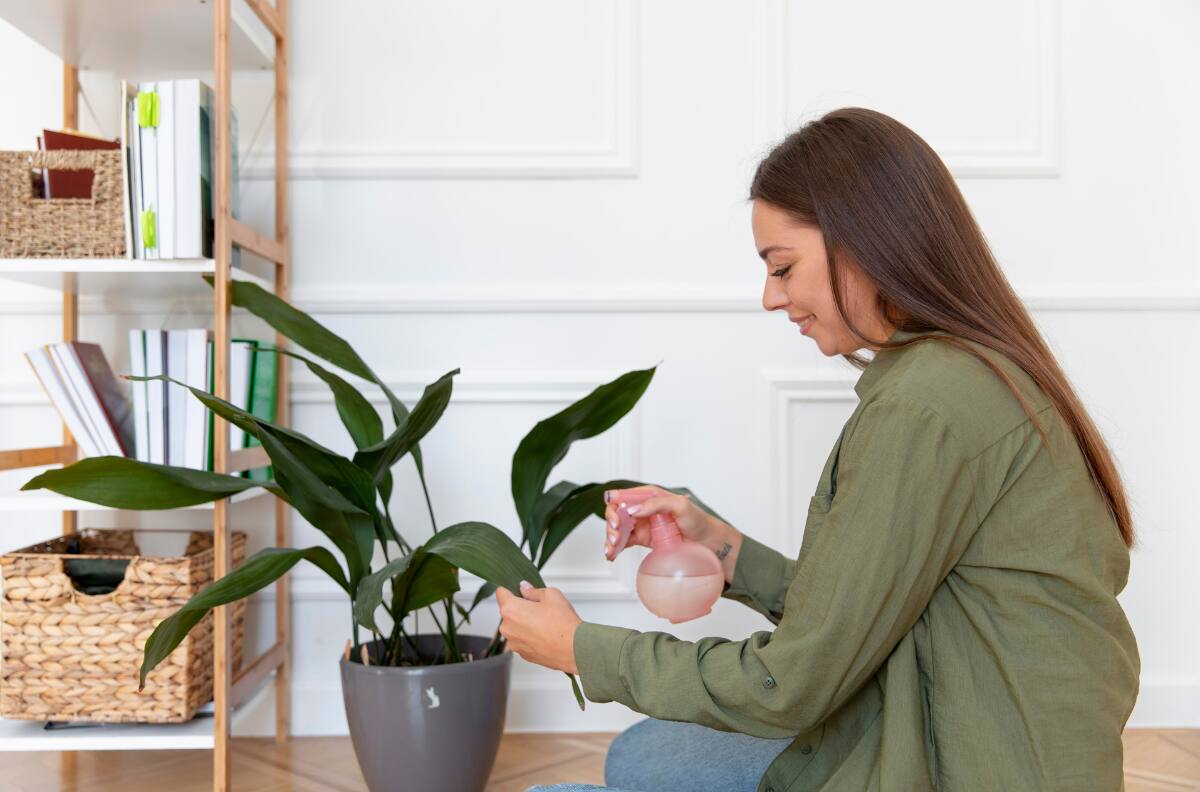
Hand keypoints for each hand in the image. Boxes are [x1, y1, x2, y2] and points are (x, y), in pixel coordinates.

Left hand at [496, 581, 581, 673]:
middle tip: (539, 608)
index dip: (510, 588)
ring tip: (544, 623)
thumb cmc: (563, 623)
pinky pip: (522, 640)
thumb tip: (525, 588)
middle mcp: (507, 627)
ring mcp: (513, 643)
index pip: (501, 592)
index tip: (519, 590)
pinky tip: (545, 634)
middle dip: (520, 607)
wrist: (574, 649)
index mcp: (510, 609)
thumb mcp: (551, 595)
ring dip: (524, 623)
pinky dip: (530, 636)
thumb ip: (533, 591)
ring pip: (515, 627)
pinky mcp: (522, 654)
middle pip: (508, 611)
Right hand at [603, 485, 735, 557]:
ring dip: (610, 537)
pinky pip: (624, 542)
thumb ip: (657, 503)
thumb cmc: (698, 521)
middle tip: (616, 537)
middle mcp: (642, 509)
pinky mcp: (643, 539)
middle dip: (611, 525)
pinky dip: (614, 548)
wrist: (709, 543)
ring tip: (611, 549)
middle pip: (616, 513)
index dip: (615, 508)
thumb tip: (634, 509)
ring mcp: (641, 525)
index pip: (623, 497)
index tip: (618, 521)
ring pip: (617, 529)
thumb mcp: (680, 506)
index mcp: (649, 496)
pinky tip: (611, 554)